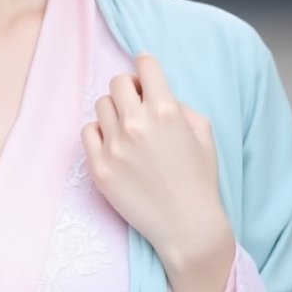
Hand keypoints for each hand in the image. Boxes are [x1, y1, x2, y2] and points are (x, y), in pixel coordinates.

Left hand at [80, 54, 233, 287]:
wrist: (187, 226)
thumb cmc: (199, 179)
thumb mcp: (203, 133)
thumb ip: (178, 104)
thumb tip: (153, 90)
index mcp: (166, 110)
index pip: (145, 65)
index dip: (146, 68)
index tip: (145, 78)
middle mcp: (137, 123)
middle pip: (117, 82)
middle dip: (128, 88)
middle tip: (136, 105)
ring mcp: (115, 145)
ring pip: (101, 105)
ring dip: (114, 111)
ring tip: (128, 130)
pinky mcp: (99, 166)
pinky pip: (87, 132)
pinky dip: (99, 133)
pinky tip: (114, 145)